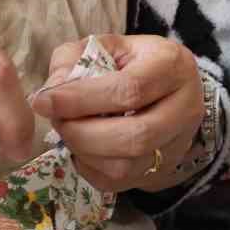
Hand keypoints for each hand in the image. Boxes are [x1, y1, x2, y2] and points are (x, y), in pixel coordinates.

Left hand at [29, 34, 203, 193]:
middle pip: (134, 136)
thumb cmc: (132, 63)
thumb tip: (50, 93)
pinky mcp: (163, 170)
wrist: (168, 88)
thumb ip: (74, 59)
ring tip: (67, 132)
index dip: (81, 99)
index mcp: (172, 66)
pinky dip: (90, 168)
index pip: (129, 89)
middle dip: (82, 132)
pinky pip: (120, 182)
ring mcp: (177, 144)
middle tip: (56, 120)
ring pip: (127, 165)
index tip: (45, 101)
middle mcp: (185, 108)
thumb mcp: (106, 46)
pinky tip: (81, 148)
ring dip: (84, 152)